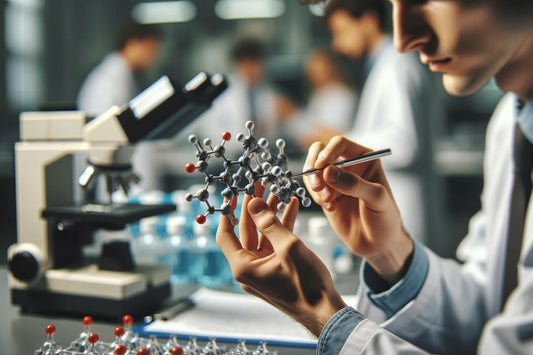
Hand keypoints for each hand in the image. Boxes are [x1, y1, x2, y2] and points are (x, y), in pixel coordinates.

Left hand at [216, 189, 345, 336]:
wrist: (325, 312)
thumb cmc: (307, 286)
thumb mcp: (288, 248)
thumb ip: (270, 223)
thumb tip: (253, 203)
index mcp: (243, 267)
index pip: (225, 235)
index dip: (227, 212)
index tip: (231, 194)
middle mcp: (249, 270)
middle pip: (246, 232)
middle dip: (254, 208)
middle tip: (259, 186)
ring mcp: (262, 270)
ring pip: (262, 236)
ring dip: (270, 215)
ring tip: (277, 192)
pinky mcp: (276, 270)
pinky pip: (274, 244)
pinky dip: (281, 227)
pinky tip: (292, 208)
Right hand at [303, 136, 412, 283]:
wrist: (378, 244)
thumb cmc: (385, 219)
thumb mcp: (377, 199)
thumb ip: (354, 184)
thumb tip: (328, 172)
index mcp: (365, 158)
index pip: (340, 144)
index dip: (327, 152)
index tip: (321, 167)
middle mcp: (348, 165)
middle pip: (320, 152)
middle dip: (314, 168)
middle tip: (319, 186)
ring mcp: (335, 180)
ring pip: (312, 170)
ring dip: (315, 185)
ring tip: (329, 202)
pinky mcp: (326, 194)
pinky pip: (312, 188)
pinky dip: (317, 197)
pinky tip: (331, 207)